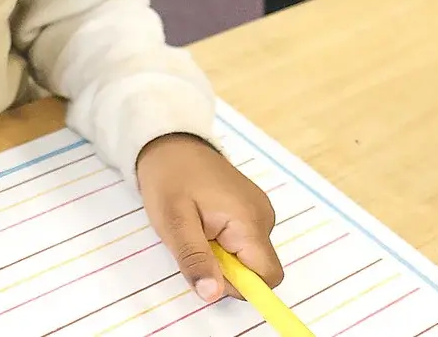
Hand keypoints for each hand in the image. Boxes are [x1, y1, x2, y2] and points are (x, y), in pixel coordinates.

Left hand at [136, 133, 282, 304]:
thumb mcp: (173, 223)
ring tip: (197, 229)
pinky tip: (204, 221)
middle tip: (196, 244)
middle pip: (257, 269)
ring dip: (223, 256)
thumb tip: (213, 294)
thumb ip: (195, 260)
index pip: (267, 276)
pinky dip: (224, 242)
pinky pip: (244, 241)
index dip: (240, 285)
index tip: (210, 269)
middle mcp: (263, 216)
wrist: (170, 142)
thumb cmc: (170, 179)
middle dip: (226, 269)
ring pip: (249, 257)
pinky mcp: (250, 208)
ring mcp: (258, 210)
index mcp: (249, 221)